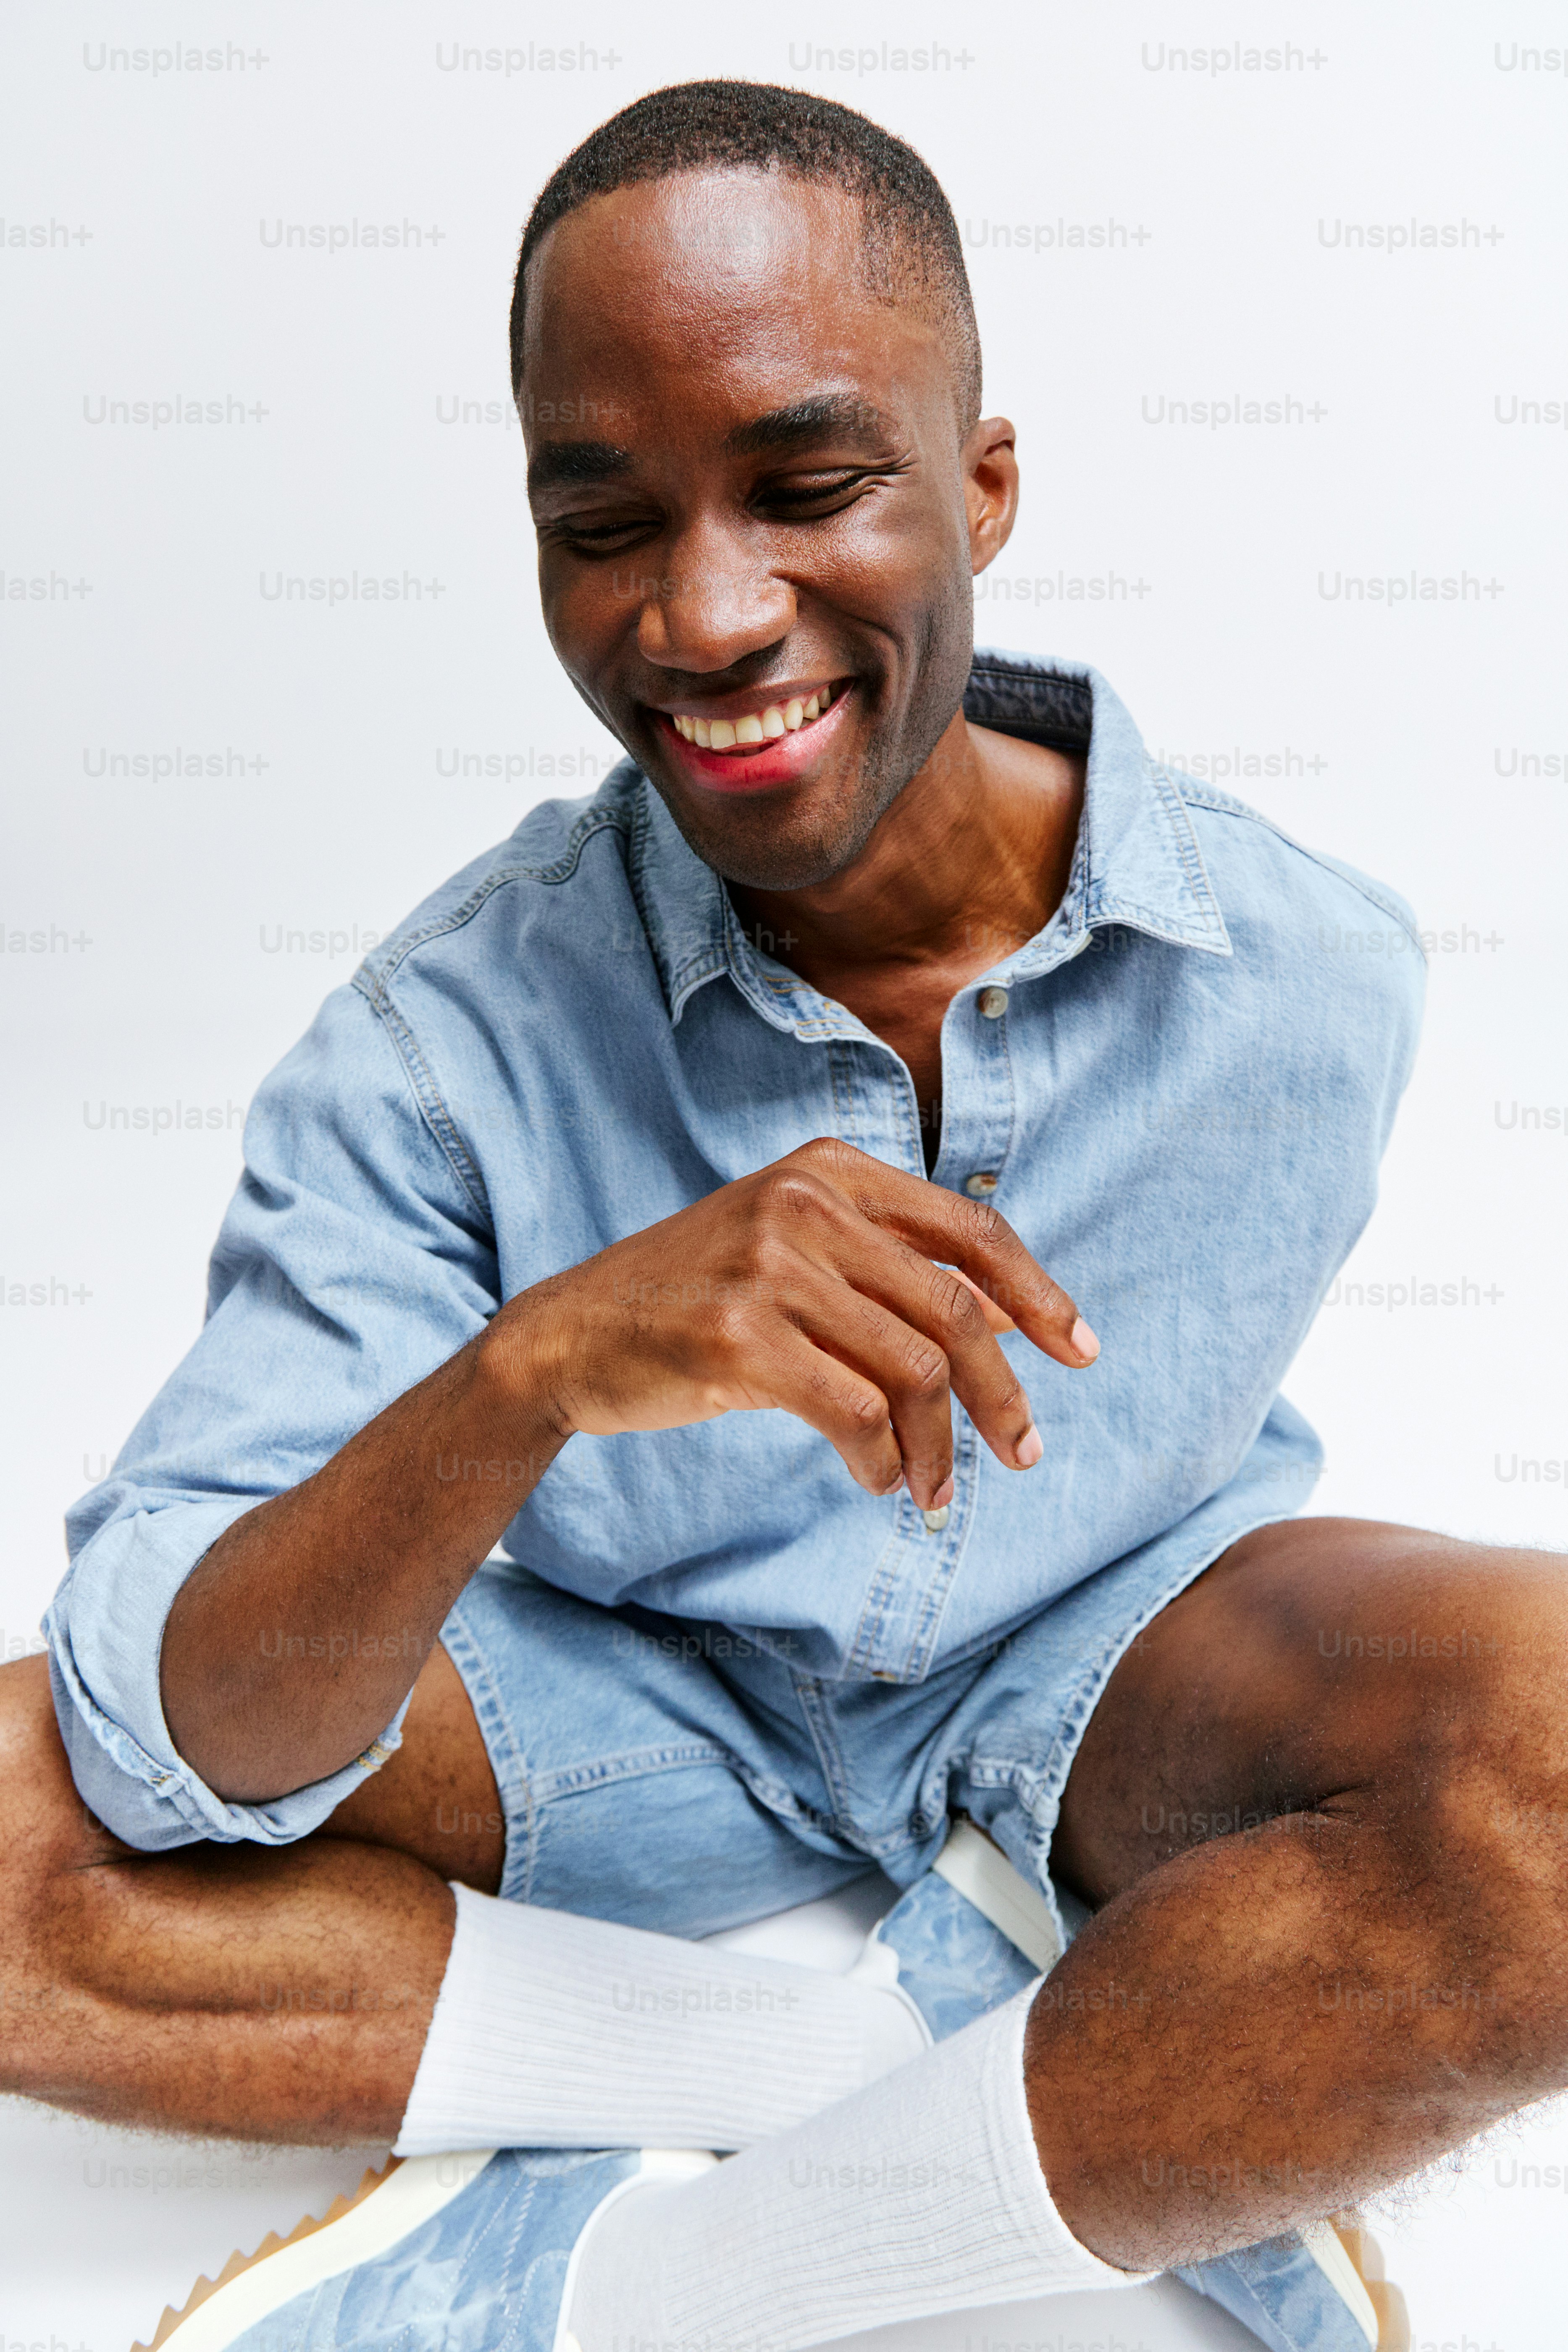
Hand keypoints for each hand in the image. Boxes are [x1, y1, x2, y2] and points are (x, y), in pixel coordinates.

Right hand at [505, 1137, 1098, 1512]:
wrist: (569, 1333)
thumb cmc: (695, 1299)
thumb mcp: (796, 1254)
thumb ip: (893, 1269)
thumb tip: (1011, 1312)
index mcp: (827, 1170)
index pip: (969, 1228)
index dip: (1037, 1293)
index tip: (1079, 1351)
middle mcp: (804, 1204)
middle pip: (952, 1309)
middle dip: (1001, 1392)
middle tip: (1024, 1454)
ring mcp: (769, 1267)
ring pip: (912, 1369)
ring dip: (939, 1447)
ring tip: (934, 1492)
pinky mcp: (738, 1336)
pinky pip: (855, 1411)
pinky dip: (883, 1459)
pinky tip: (877, 1479)